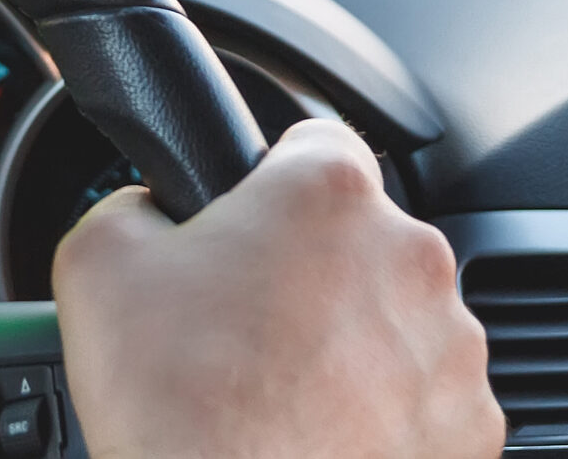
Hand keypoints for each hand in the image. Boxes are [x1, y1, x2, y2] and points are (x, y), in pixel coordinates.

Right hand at [52, 119, 503, 458]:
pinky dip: (385, 413)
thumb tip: (150, 212)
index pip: (316, 139)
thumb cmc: (178, 405)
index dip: (271, 178)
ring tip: (278, 388)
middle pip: (358, 234)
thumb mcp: (96, 258)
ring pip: (396, 317)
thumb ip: (131, 201)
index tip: (247, 220)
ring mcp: (452, 353)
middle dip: (308, 267)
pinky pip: (425, 399)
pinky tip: (320, 433)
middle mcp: (409, 258)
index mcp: (329, 193)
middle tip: (242, 319)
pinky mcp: (470, 434)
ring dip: (350, 339)